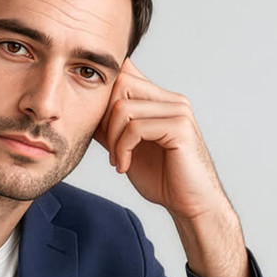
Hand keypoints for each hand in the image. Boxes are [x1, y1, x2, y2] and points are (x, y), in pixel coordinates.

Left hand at [94, 58, 229, 221]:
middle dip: (104, 118)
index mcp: (159, 100)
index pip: (125, 73)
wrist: (190, 204)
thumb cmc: (162, 179)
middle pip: (120, 83)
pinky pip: (135, 128)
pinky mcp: (179, 127)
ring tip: (118, 161)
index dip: (103, 97)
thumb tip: (86, 112)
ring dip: (112, 139)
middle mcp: (170, 99)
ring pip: (122, 108)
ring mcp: (177, 110)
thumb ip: (112, 128)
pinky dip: (122, 149)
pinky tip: (125, 167)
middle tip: (110, 149)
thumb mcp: (127, 148)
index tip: (101, 132)